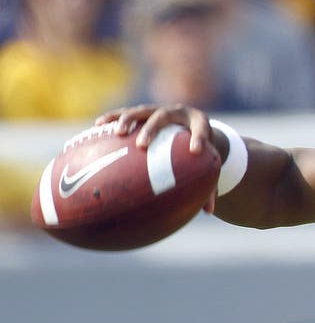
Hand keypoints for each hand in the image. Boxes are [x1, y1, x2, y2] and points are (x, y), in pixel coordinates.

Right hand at [95, 103, 219, 211]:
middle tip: (142, 145)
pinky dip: (113, 118)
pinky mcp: (145, 111)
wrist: (195, 123)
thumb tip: (208, 212)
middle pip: (163, 117)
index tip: (195, 151)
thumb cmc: (202, 149)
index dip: (199, 139)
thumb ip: (209, 184)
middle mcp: (179, 112)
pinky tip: (97, 125)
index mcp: (200, 123)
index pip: (201, 130)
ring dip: (128, 120)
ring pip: (143, 111)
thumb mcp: (208, 162)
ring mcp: (160, 110)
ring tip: (117, 133)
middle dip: (152, 130)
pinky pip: (127, 113)